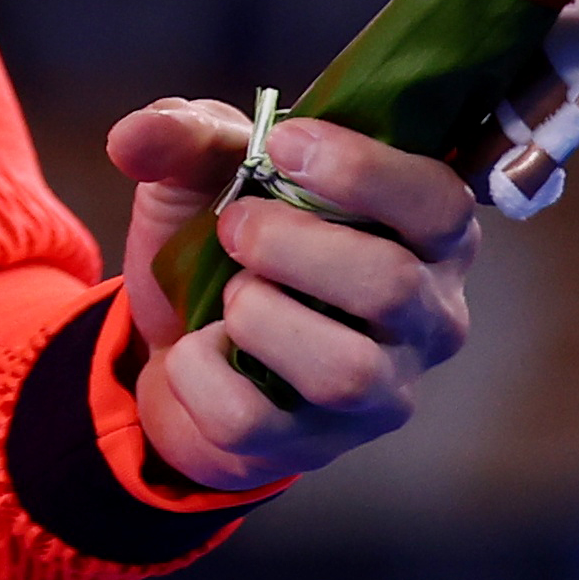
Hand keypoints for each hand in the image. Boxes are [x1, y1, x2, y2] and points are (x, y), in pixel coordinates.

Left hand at [104, 100, 482, 494]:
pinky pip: (249, 414)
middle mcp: (430, 319)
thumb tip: (136, 135)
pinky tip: (201, 350)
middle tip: (234, 228)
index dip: (364, 170)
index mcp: (425, 237)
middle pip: (391, 285)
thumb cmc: (222, 245)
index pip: (442, 203)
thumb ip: (187, 136)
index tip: (282, 145)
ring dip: (257, 316)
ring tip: (231, 299)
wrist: (170, 342)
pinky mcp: (316, 445)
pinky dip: (197, 371)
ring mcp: (381, 392)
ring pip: (342, 369)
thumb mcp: (204, 173)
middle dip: (287, 244)